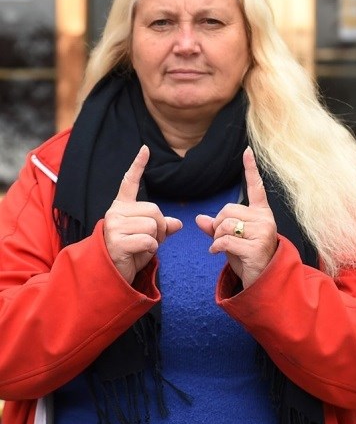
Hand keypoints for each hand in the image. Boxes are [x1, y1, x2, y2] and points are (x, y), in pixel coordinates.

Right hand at [104, 146, 182, 283]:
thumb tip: (178, 223)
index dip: (138, 165)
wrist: (109, 274)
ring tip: (142, 247)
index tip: (145, 149)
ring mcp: (113, 226)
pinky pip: (149, 240)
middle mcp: (115, 212)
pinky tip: (138, 254)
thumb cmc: (129, 253)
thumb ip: (161, 227)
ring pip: (153, 225)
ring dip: (156, 240)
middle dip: (160, 227)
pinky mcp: (116, 241)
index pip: (129, 182)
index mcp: (122, 207)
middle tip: (150, 241)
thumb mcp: (148, 237)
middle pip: (155, 210)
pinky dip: (150, 250)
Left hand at [196, 147, 277, 288]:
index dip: (250, 169)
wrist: (262, 281)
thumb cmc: (247, 258)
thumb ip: (216, 227)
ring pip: (225, 224)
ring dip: (216, 237)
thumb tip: (199, 219)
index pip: (255, 187)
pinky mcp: (257, 247)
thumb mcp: (230, 239)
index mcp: (261, 213)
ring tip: (224, 248)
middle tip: (222, 239)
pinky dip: (216, 247)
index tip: (247, 151)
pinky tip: (219, 253)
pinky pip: (225, 240)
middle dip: (217, 225)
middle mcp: (265, 219)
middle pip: (227, 210)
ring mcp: (263, 232)